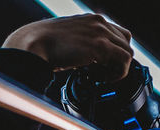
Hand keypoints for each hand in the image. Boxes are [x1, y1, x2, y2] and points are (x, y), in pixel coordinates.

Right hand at [2, 14, 132, 80]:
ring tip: (101, 78)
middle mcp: (99, 22)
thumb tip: (82, 58)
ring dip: (118, 68)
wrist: (32, 44)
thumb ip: (78, 43)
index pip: (117, 33)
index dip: (114, 52)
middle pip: (125, 42)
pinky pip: (123, 61)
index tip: (105, 65)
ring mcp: (100, 33)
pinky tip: (102, 79)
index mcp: (91, 20)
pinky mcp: (100, 46)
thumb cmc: (42, 44)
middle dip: (117, 61)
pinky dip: (118, 74)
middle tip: (103, 74)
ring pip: (127, 52)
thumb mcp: (66, 38)